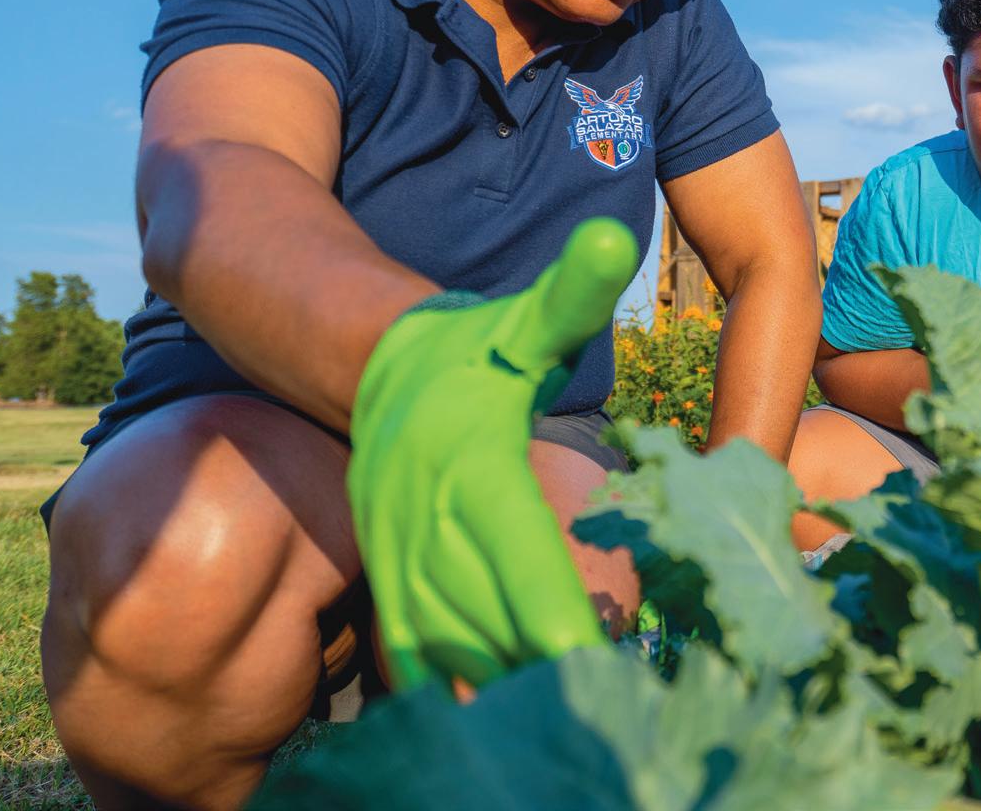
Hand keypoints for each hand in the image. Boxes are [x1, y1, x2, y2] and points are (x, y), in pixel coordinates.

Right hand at [347, 217, 638, 691]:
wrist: (365, 361)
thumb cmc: (471, 347)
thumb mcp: (524, 319)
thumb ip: (572, 290)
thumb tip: (616, 240)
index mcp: (474, 473)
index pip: (520, 562)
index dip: (555, 624)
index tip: (594, 675)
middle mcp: (429, 527)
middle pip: (488, 626)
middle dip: (541, 683)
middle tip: (603, 727)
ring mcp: (402, 562)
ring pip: (448, 654)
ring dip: (498, 702)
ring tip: (557, 741)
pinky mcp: (389, 583)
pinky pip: (415, 656)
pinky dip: (451, 699)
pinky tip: (497, 735)